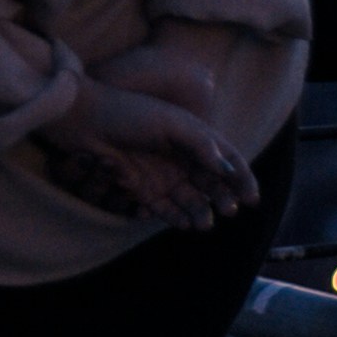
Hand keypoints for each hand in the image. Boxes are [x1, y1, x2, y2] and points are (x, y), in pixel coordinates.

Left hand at [29, 68, 255, 230]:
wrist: (84, 120)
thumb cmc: (129, 113)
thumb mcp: (171, 122)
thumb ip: (201, 144)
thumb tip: (228, 168)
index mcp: (193, 135)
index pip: (227, 159)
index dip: (242, 178)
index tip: (252, 197)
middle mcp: (180, 157)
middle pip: (212, 183)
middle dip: (223, 198)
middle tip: (229, 210)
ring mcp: (162, 174)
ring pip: (191, 200)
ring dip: (201, 212)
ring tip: (205, 222)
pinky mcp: (142, 189)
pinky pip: (166, 209)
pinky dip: (178, 217)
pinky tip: (187, 223)